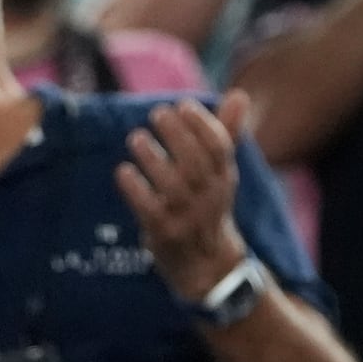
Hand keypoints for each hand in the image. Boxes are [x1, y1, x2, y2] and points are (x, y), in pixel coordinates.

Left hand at [116, 91, 252, 302]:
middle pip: (195, 163)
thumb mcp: (221, 175)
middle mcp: (209, 197)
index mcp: (225, 179)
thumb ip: (226, 135)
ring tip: (135, 137)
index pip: (219, 148)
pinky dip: (135, 189)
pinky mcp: (165, 234)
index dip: (202, 124)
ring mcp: (187, 217)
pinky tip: (122, 171)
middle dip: (177, 135)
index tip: (182, 105)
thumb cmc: (207, 209)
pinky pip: (150, 209)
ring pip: (172, 185)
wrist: (206, 266)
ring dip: (152, 158)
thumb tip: (240, 94)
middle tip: (157, 114)